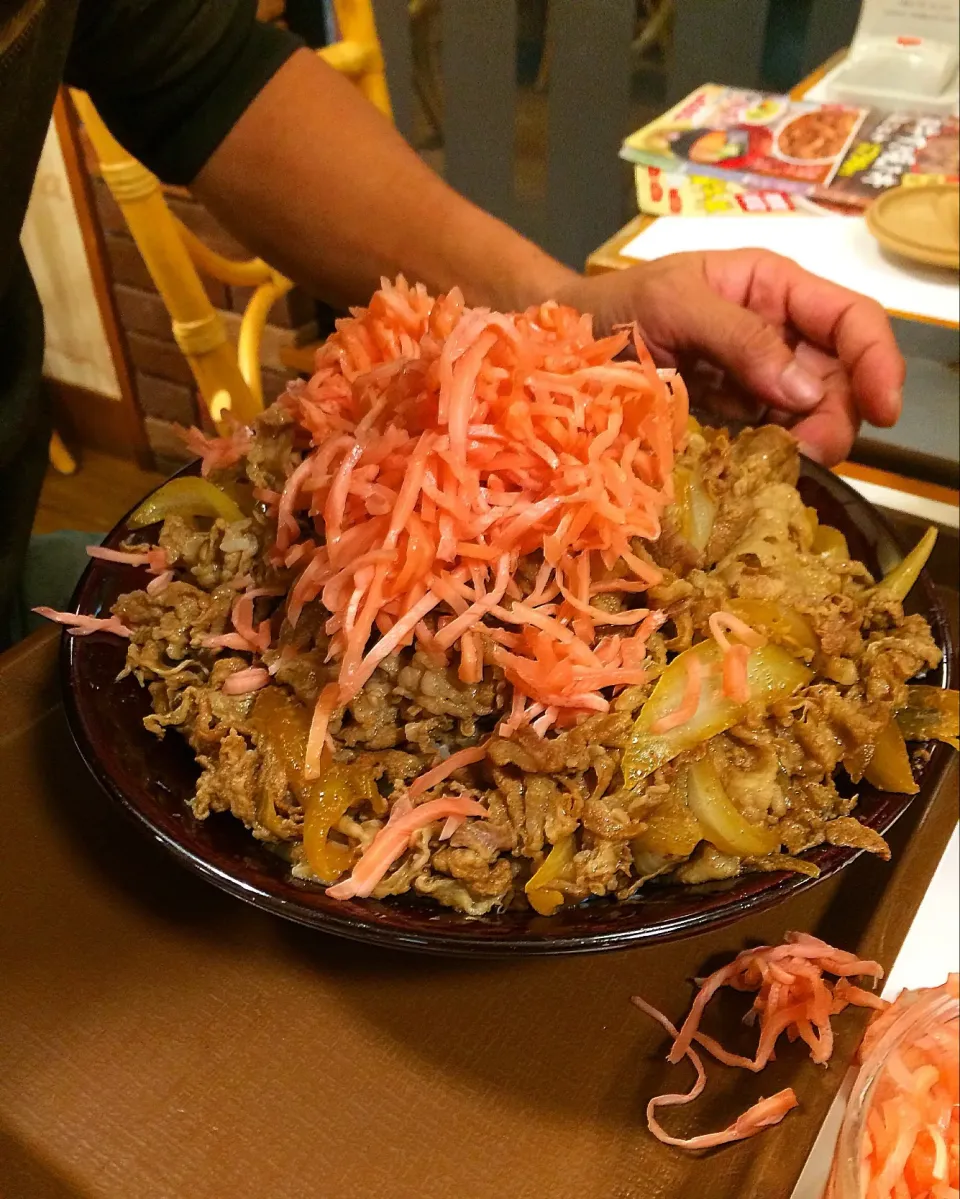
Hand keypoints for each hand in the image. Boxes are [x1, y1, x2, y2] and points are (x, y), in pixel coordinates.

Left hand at [560, 249, 904, 465]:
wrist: (557, 346)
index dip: (876, 361)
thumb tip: (804, 390)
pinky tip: (756, 470)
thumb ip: (739, 338)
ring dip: (807, 443)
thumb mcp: (672, 305)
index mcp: (770, 286)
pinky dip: (772, 456)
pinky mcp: (731, 415)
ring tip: (780, 466)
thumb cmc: (611, 307)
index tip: (882, 411)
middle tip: (812, 455)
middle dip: (837, 415)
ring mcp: (754, 376)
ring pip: (810, 414)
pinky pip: (769, 438)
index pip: (849, 317)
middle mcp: (773, 330)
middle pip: (837, 375)